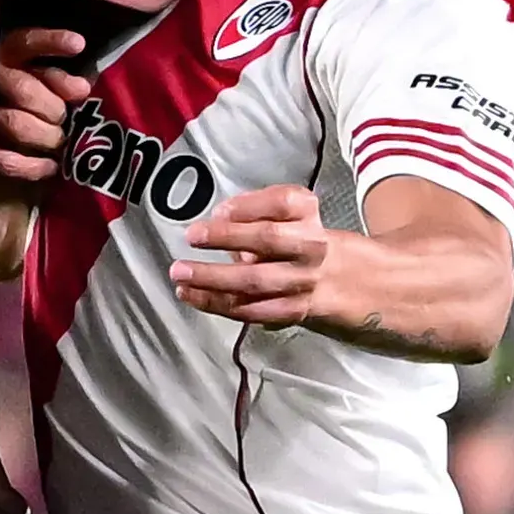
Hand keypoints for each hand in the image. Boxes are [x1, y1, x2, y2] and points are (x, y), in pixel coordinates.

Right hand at [0, 28, 89, 184]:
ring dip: (45, 134)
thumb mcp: (42, 80)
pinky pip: (4, 160)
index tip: (78, 45)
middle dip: (53, 107)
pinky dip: (32, 166)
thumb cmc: (31, 103)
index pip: (25, 43)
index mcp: (4, 57)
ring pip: (14, 123)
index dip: (51, 43)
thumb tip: (82, 89)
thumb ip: (60, 79)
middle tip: (64, 118)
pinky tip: (51, 166)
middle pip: (23, 89)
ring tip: (59, 141)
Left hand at [172, 184, 342, 328]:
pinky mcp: (290, 311)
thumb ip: (252, 210)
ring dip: (213, 278)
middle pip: (269, 239)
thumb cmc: (292, 236)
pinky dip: (214, 303)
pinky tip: (190, 294)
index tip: (219, 210)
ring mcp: (302, 282)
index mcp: (306, 214)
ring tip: (181, 273)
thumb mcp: (281, 212)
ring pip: (255, 281)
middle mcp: (310, 246)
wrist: (332, 277)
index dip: (248, 205)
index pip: (283, 203)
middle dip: (226, 237)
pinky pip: (249, 310)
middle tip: (192, 236)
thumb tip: (220, 217)